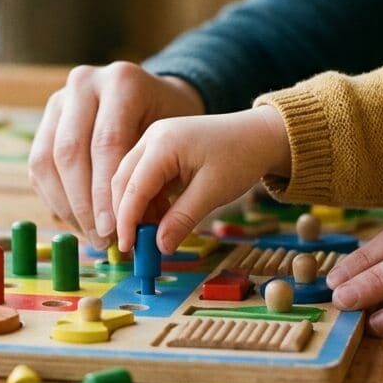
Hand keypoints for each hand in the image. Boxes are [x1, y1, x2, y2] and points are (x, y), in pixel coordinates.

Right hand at [28, 62, 204, 248]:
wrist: (155, 97)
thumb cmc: (170, 123)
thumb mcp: (171, 144)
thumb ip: (154, 180)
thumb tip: (134, 228)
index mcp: (122, 81)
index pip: (107, 142)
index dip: (105, 191)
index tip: (114, 229)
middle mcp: (84, 83)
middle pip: (70, 150)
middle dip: (84, 203)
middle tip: (101, 238)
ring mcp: (59, 100)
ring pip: (45, 160)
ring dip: (66, 205)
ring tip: (90, 235)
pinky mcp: (45, 120)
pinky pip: (38, 165)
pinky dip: (55, 198)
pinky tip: (77, 222)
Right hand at [112, 106, 291, 253]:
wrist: (259, 134)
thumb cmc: (240, 157)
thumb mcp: (212, 192)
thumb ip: (182, 219)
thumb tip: (160, 247)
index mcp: (163, 143)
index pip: (132, 187)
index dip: (127, 220)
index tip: (128, 248)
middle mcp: (152, 137)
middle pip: (123, 182)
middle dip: (127, 216)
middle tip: (138, 247)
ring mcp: (154, 140)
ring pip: (131, 181)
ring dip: (138, 209)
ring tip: (154, 234)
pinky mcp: (159, 148)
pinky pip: (144, 178)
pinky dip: (149, 200)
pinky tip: (162, 218)